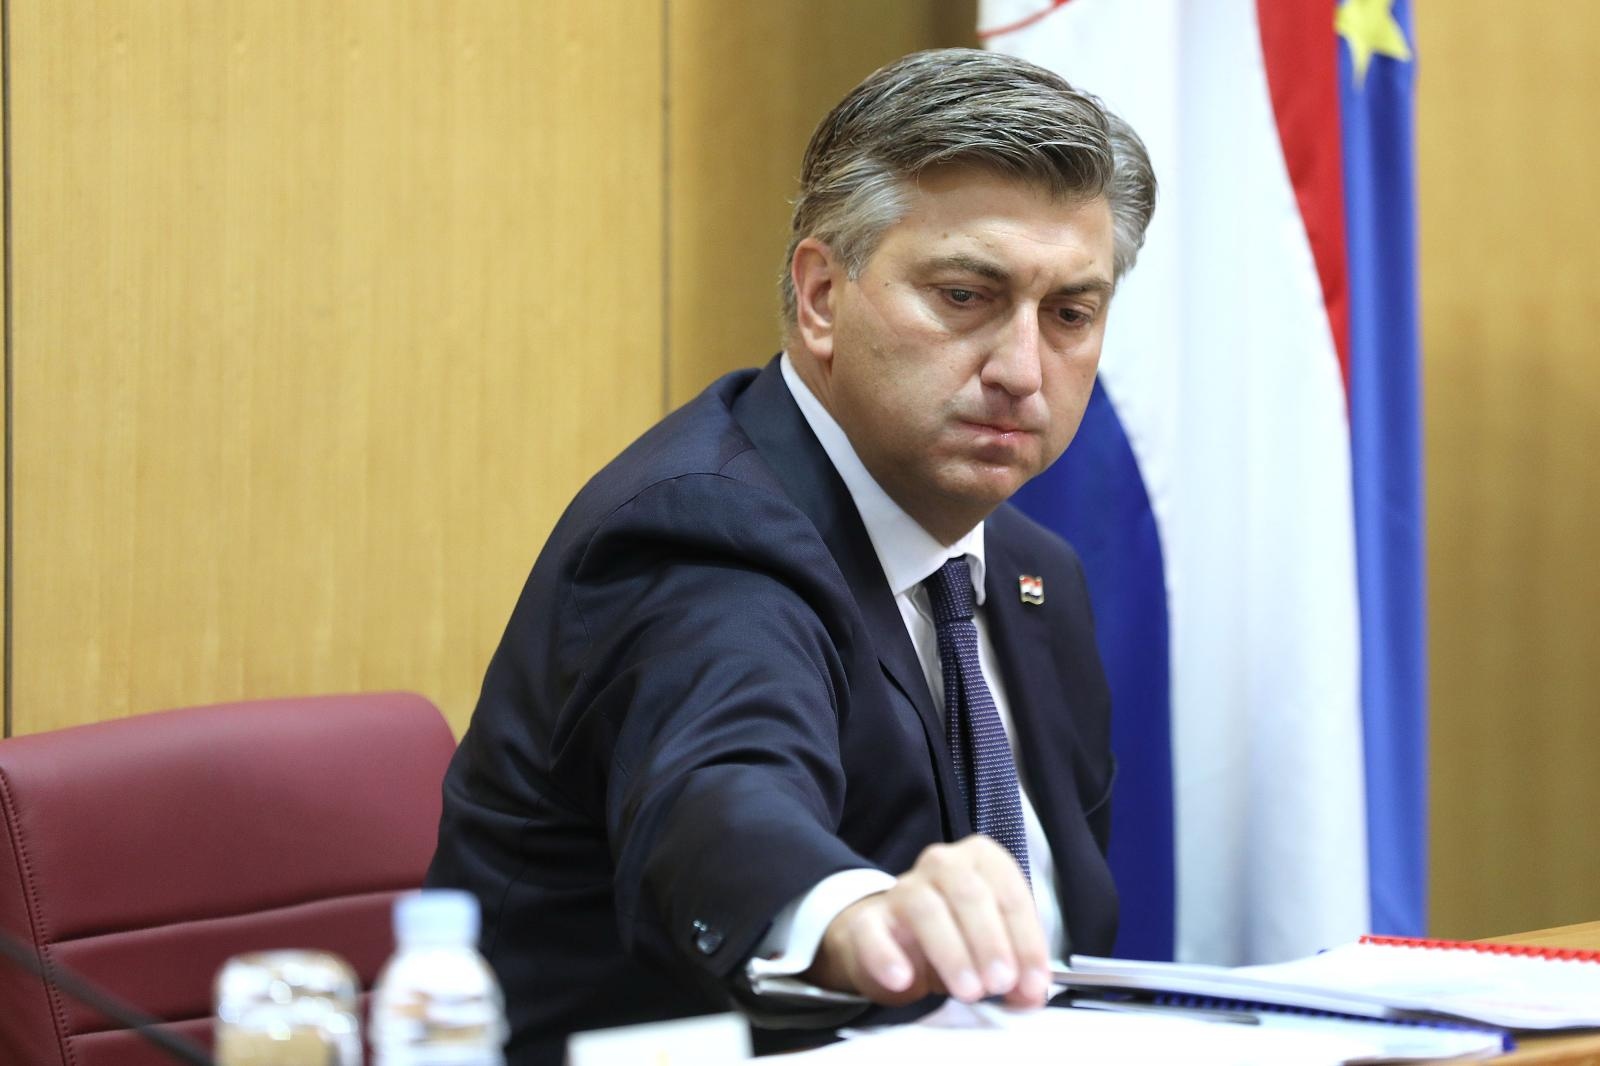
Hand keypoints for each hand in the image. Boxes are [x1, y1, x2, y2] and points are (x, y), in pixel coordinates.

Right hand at [803, 835, 1050, 1007]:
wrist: (891, 939)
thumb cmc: (954, 935)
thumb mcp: (992, 948)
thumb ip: (1016, 969)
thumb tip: (1032, 995)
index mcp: (981, 862)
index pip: (1010, 893)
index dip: (1026, 939)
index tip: (1034, 981)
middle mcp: (942, 865)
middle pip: (967, 893)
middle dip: (990, 941)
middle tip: (1001, 983)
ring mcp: (902, 889)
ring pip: (925, 909)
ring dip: (951, 951)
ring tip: (969, 990)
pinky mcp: (868, 920)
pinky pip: (872, 931)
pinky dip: (887, 955)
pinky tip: (903, 979)